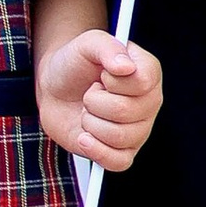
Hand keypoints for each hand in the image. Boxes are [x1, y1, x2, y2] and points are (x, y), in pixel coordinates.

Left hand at [37, 28, 163, 171]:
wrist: (55, 88)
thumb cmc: (74, 63)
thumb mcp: (87, 44)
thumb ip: (106, 46)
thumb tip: (125, 67)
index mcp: (148, 72)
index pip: (142, 82)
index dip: (113, 80)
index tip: (102, 74)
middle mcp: (149, 102)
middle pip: (126, 111)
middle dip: (94, 102)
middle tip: (89, 93)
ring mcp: (139, 130)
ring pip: (119, 137)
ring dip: (90, 123)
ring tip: (87, 111)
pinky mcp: (124, 152)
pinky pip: (119, 163)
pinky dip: (96, 151)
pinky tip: (84, 137)